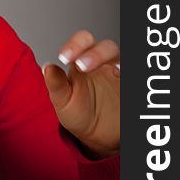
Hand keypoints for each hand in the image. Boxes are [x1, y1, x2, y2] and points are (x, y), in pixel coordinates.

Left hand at [42, 29, 119, 158]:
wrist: (95, 136)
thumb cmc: (78, 113)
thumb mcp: (62, 101)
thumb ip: (56, 84)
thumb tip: (47, 67)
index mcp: (83, 62)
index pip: (83, 42)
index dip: (75, 45)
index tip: (64, 57)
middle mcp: (104, 64)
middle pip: (107, 47)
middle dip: (96, 53)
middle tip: (82, 66)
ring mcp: (119, 74)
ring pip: (122, 58)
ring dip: (118, 62)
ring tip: (112, 71)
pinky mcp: (128, 88)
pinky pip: (132, 75)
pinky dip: (128, 74)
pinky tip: (123, 77)